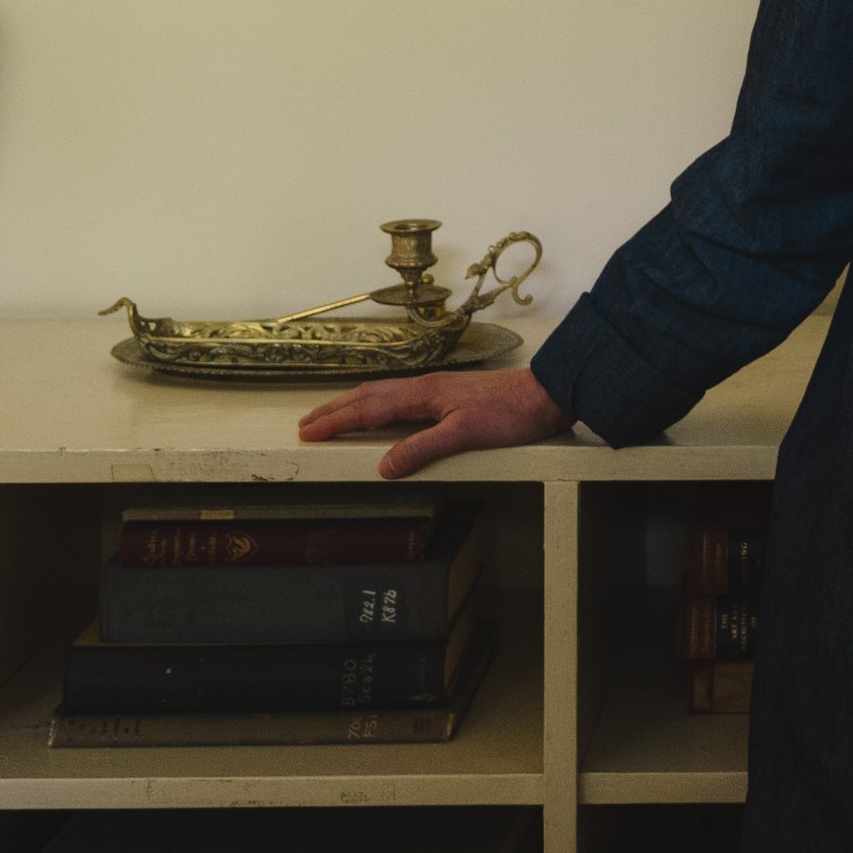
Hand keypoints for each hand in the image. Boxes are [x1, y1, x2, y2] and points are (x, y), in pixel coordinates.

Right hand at [298, 366, 576, 478]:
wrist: (546, 394)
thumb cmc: (510, 414)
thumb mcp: (465, 435)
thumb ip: (422, 449)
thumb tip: (382, 466)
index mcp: (424, 394)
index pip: (369, 409)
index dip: (337, 421)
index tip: (309, 432)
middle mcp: (427, 386)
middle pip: (370, 397)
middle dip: (336, 410)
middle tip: (307, 424)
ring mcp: (438, 388)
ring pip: (385, 394)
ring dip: (354, 404)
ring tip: (333, 414)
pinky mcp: (450, 394)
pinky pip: (401, 397)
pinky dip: (379, 403)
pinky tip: (383, 410)